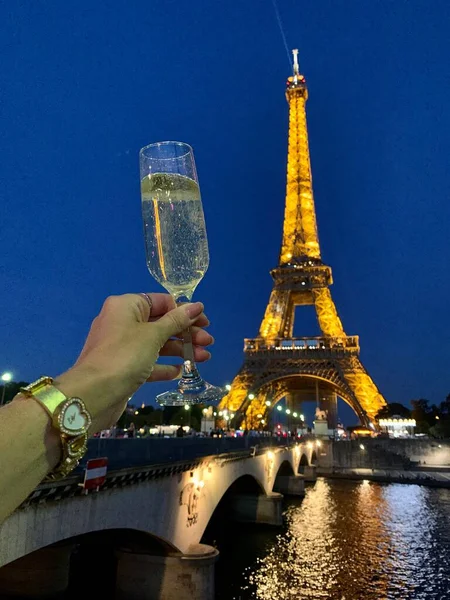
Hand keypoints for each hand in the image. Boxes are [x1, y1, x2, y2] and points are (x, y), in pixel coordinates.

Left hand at [54, 293, 211, 431]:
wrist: (93, 393)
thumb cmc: (125, 355)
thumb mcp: (154, 335)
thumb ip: (177, 320)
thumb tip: (197, 305)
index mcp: (126, 306)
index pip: (160, 301)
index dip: (184, 310)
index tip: (204, 322)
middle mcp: (122, 322)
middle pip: (160, 323)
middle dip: (186, 333)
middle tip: (208, 342)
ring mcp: (122, 346)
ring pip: (156, 344)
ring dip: (180, 350)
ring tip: (203, 358)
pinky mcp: (123, 367)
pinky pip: (148, 362)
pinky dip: (164, 365)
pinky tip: (180, 371)